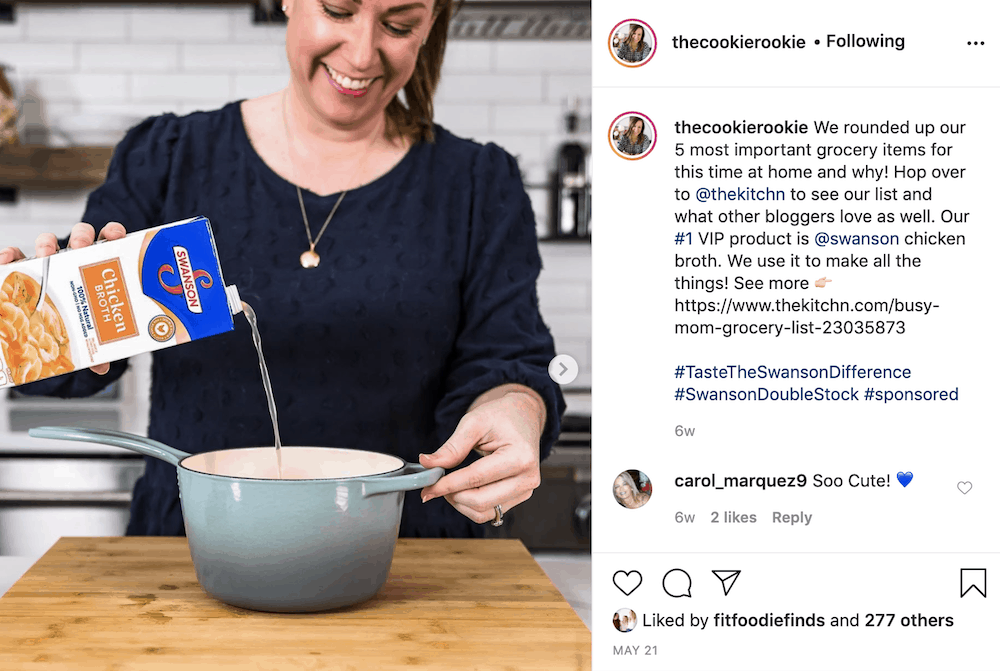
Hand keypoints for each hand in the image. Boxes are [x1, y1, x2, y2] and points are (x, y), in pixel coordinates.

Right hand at [0, 222, 127, 374]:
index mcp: (97, 269)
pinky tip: (7, 261)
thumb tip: (102, 367)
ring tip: (46, 255)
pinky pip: (14, 255)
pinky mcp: (22, 268)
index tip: (114, 235)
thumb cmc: (74, 325)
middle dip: (80, 237)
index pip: (108, 242)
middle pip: (80, 238)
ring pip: (48, 242)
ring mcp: (48, 263)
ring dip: (47, 243)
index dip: (112, 233)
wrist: (43, 333)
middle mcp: (74, 261)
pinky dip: (10, 255)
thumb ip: (96, 349)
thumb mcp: (88, 337)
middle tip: (79, 247)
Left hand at [418, 389, 544, 523]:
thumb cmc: (502, 416)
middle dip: (452, 495)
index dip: (447, 485)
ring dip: (460, 503)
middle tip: (435, 484)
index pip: (476, 478)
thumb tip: (427, 464)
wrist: (524, 417)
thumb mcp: (474, 423)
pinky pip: (490, 512)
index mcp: (520, 457)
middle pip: (480, 501)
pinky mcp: (520, 496)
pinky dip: (470, 506)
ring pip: (483, 512)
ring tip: (449, 486)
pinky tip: (462, 490)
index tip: (426, 487)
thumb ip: (452, 447)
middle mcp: (527, 478)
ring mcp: (525, 490)